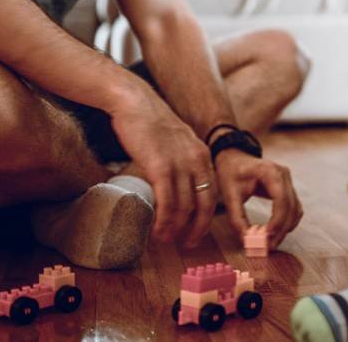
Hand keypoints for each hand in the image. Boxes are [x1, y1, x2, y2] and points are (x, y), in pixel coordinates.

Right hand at [108, 80, 217, 244]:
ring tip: (165, 240)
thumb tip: (175, 185)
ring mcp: (180, 163)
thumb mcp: (176, 143)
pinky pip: (168, 202)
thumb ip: (181, 161)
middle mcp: (197, 160)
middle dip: (197, 228)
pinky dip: (164, 220)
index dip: (206, 216)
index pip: (213, 193)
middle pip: (205, 204)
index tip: (196, 231)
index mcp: (203, 155)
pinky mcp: (161, 166)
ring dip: (176, 228)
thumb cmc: (150, 124)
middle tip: (187, 244)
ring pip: (185, 206)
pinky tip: (157, 230)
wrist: (135, 103)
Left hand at [214, 149, 302, 249]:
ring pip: (296, 209)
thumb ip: (237, 218)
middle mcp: (284, 175)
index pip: (282, 199)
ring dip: (286, 228)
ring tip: (271, 242)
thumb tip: (247, 239)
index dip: (277, 220)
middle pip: (291, 206)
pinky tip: (276, 232)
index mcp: (270, 171)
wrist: (234, 158)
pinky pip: (294, 208)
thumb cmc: (231, 173)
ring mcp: (288, 181)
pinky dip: (287, 222)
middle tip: (269, 247)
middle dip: (282, 229)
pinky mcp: (288, 188)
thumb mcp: (229, 194)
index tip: (267, 237)